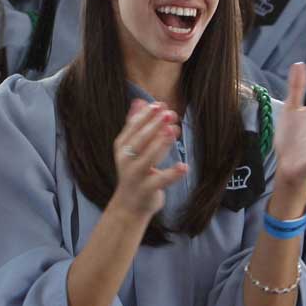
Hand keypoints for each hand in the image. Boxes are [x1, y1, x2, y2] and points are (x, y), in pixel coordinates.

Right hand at [110, 99, 186, 219]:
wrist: (129, 204)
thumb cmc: (135, 171)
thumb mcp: (132, 148)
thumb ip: (135, 125)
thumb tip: (139, 101)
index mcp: (122, 146)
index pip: (133, 128)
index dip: (146, 116)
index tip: (160, 105)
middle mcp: (126, 160)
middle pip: (140, 140)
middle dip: (154, 126)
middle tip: (169, 113)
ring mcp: (135, 175)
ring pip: (148, 158)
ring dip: (161, 144)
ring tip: (173, 130)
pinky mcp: (146, 190)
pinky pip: (160, 181)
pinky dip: (172, 174)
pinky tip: (183, 166)